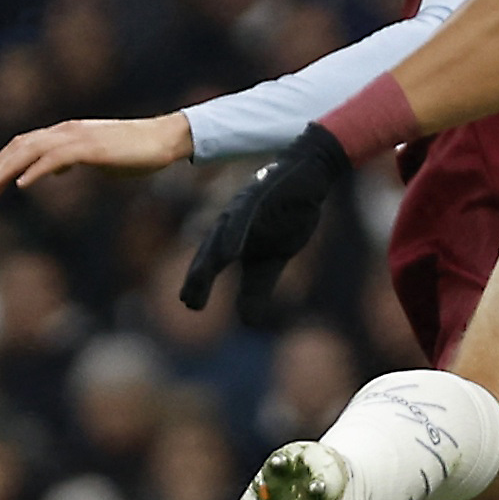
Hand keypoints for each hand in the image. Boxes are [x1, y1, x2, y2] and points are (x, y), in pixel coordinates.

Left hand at [0, 113, 189, 197]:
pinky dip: (35, 171)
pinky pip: (55, 158)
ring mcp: (79, 137)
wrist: (164, 139)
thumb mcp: (98, 156)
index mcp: (69, 131)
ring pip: (33, 150)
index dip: (5, 159)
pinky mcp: (90, 148)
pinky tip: (23, 184)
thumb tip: (53, 170)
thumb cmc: (136, 150)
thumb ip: (73, 160)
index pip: (27, 142)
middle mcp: (69, 130)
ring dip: (9, 170)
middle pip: (23, 145)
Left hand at [184, 124, 350, 326]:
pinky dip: (235, 235)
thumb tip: (247, 323)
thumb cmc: (288, 214)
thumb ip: (257, 288)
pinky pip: (243, 218)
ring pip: (221, 237)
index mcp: (231, 239)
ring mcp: (242, 209)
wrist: (309, 175)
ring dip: (210, 260)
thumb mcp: (273, 258)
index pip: (210, 264)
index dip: (199, 283)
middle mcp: (230, 224)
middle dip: (198, 277)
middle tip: (189, 301)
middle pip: (209, 253)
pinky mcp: (257, 197)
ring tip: (200, 280)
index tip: (190, 304)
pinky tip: (230, 253)